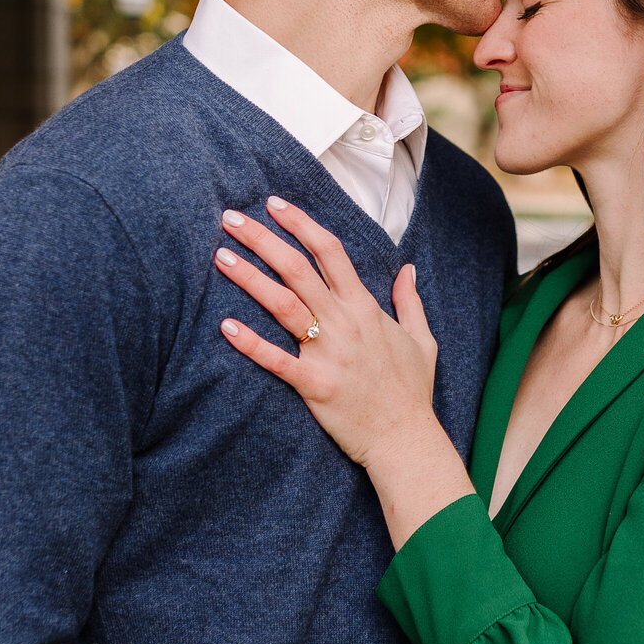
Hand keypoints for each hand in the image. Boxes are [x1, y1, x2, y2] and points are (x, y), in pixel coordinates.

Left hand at [214, 197, 475, 547]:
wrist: (407, 439)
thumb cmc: (412, 391)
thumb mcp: (422, 339)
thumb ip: (410, 301)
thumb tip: (408, 269)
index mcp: (365, 308)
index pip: (330, 251)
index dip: (300, 223)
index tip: (273, 204)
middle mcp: (345, 323)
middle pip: (298, 269)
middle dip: (263, 239)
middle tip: (230, 219)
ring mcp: (329, 353)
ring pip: (283, 305)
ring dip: (250, 279)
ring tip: (221, 257)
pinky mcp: (315, 385)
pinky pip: (277, 360)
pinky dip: (251, 344)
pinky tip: (225, 326)